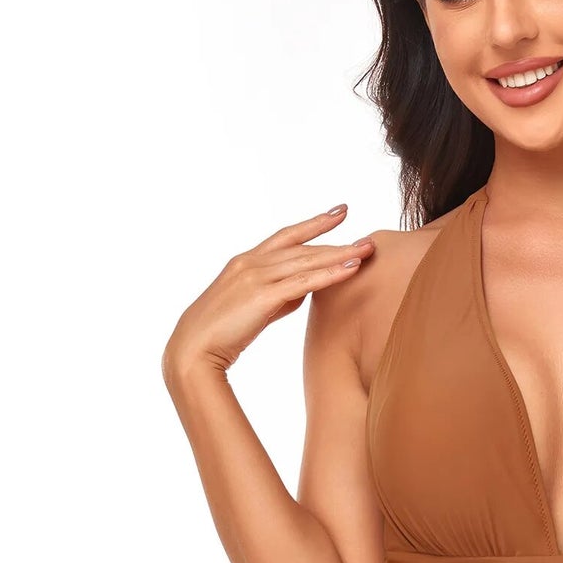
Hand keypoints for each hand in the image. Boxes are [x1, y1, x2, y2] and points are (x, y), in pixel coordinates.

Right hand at [162, 201, 376, 382]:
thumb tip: (304, 291)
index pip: (286, 236)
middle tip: (368, 236)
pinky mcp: (262, 296)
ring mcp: (256, 277)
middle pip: (302, 247)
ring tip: (367, 250)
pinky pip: (304, 282)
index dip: (314, 224)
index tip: (339, 213)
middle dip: (336, 239)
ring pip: (306, 261)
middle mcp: (251, 263)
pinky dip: (330, 274)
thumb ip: (279, 296)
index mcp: (246, 262)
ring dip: (339, 254)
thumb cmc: (223, 332)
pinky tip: (352, 269)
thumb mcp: (254, 307)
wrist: (194, 349)